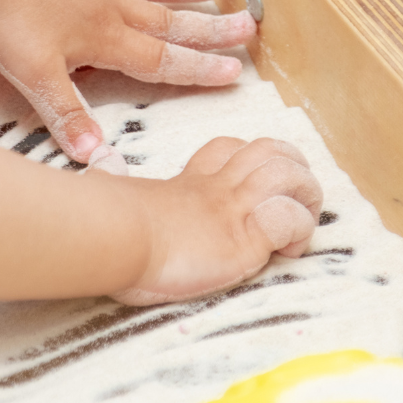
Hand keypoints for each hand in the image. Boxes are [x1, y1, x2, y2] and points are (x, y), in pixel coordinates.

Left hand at [0, 0, 255, 162]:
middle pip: (172, 20)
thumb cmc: (9, 24)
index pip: (163, 61)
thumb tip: (94, 156)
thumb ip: (69, 115)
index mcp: (108, 41)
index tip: (234, 71)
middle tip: (248, 25)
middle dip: (212, 27)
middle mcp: (114, 7)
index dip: (200, 68)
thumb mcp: (36, 80)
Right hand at [113, 137, 321, 304]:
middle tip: (292, 204)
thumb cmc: (106, 226)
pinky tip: (283, 252)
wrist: (114, 238)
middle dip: (295, 172)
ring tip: (298, 227)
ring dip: (306, 199)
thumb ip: (109, 177)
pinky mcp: (246, 238)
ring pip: (290, 175)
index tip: (247, 193)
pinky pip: (289, 219)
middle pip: (273, 150)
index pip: (229, 151)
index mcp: (190, 182)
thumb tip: (97, 160)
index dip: (248, 162)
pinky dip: (297, 233)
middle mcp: (218, 189)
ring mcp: (235, 209)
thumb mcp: (111, 194)